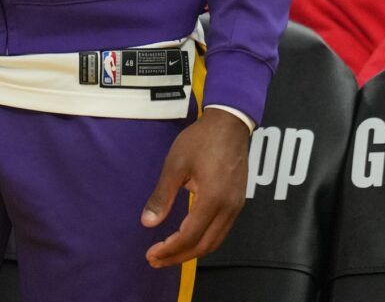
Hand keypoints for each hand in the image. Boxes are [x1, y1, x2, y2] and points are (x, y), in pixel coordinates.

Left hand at [141, 109, 249, 267]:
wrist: (229, 124)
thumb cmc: (200, 141)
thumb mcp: (175, 165)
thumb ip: (162, 196)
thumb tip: (147, 223)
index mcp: (212, 200)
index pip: (189, 236)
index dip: (169, 248)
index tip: (151, 254)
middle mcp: (228, 209)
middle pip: (204, 246)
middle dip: (178, 256)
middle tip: (156, 260)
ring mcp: (236, 207)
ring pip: (215, 242)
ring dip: (191, 252)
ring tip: (169, 254)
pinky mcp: (237, 203)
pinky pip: (221, 232)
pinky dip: (203, 242)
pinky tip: (188, 239)